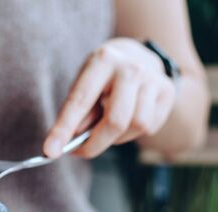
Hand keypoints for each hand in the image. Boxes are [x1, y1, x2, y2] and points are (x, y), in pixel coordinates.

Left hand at [44, 38, 176, 158]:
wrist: (137, 55)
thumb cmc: (103, 77)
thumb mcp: (84, 84)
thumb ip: (78, 112)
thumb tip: (73, 140)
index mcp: (102, 61)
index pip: (80, 101)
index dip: (63, 129)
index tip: (50, 151)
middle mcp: (131, 68)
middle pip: (115, 121)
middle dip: (95, 144)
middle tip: (80, 151)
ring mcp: (153, 79)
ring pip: (136, 126)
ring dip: (117, 138)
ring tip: (108, 127)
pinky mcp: (167, 91)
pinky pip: (149, 127)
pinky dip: (132, 132)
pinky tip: (127, 118)